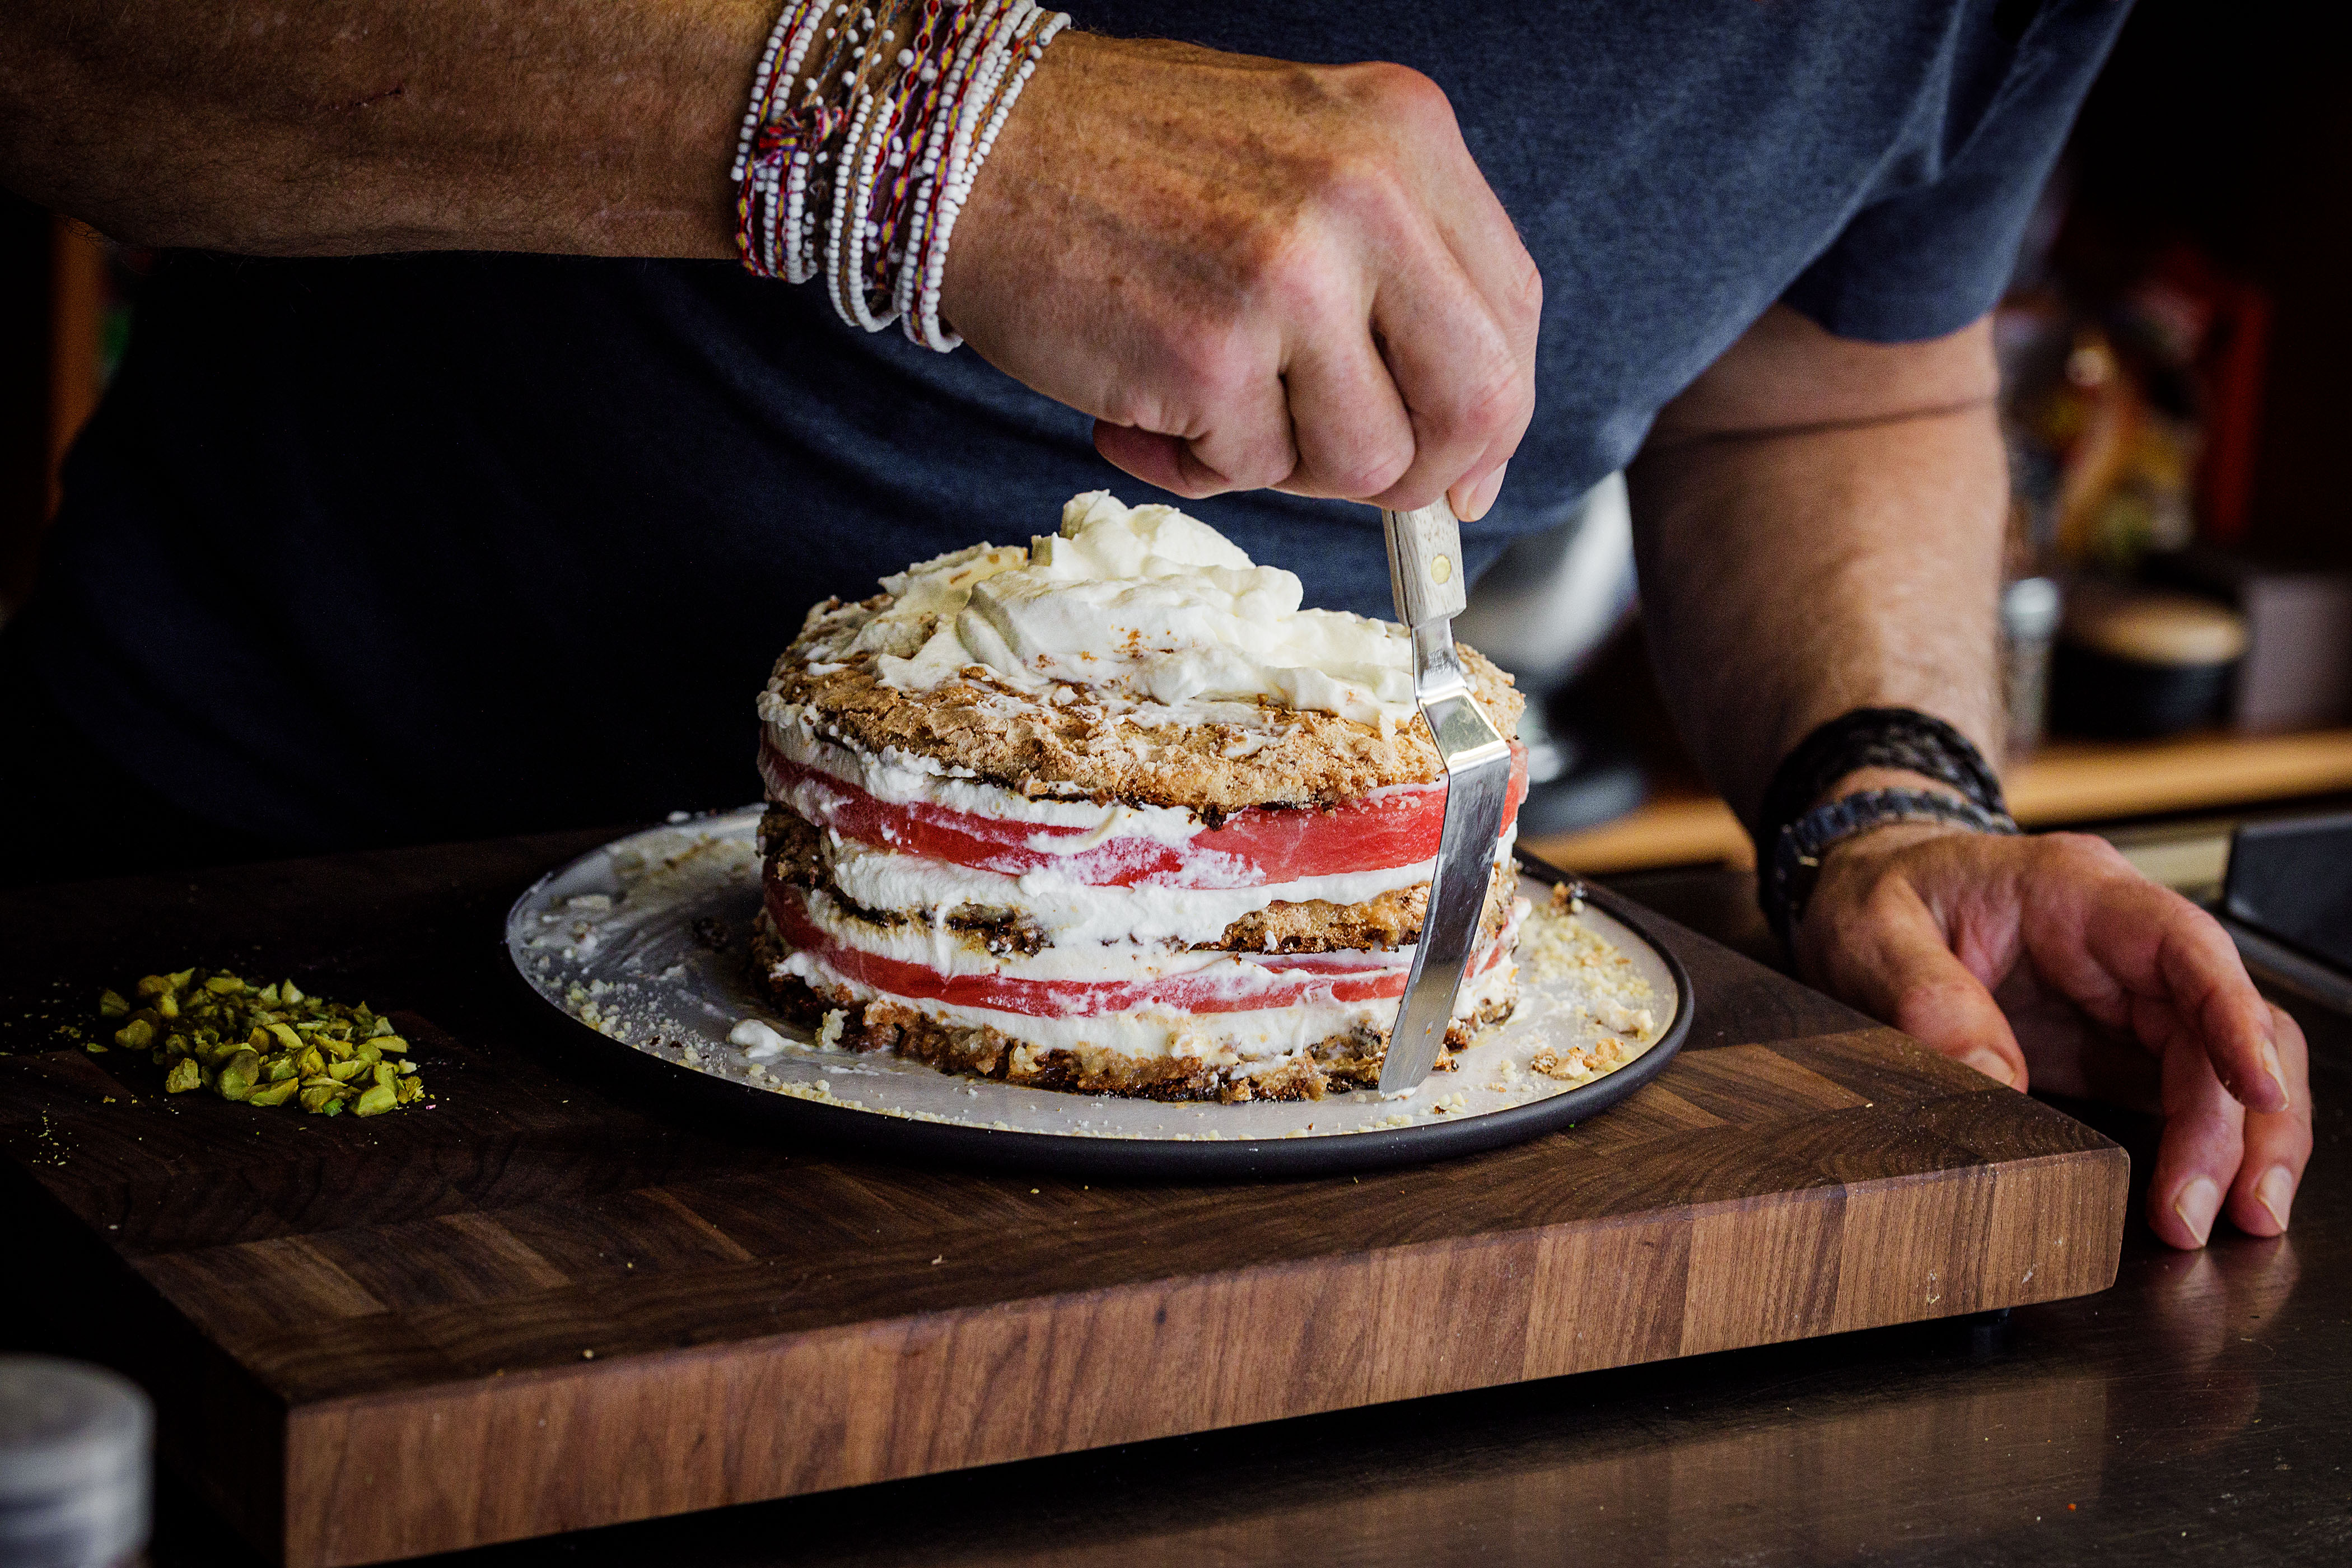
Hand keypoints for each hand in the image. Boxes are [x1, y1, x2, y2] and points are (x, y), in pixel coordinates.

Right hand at [940, 33, 1539, 519]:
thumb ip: (1392, 270)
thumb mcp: (1300, 158)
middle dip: (1424, 471)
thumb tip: (1464, 448)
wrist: (972, 147)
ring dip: (1287, 463)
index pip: (1510, 311)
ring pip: (1369, 461)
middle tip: (1351, 470)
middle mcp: (1367, 196)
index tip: (1458, 462)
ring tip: (1209, 402)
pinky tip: (1143, 405)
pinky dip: (1196, 464)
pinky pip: (1255, 472)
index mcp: (1404, 136)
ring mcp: (1293, 277)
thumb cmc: (1123, 164)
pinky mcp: (1214, 355)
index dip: (1491, 415)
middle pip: (1478, 404)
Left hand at [1792, 812, 2310, 1249]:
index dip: (2236, 1020)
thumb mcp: (1874, 933)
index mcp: (2077, 893)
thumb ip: (1926, 998)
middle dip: (2235, 1122)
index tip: (2260, 1093)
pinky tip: (2197, 1202)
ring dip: (2238, 1146)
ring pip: (2225, 1067)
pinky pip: (2186, 1096)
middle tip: (2203, 1210)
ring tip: (2228, 1221)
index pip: (2187, 948)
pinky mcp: (2113, 1049)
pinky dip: (2202, 1150)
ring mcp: (2126, 999)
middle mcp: (2123, 946)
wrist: (1862, 897)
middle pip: (2225, 1024)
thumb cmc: (1878, 897)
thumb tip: (1989, 1080)